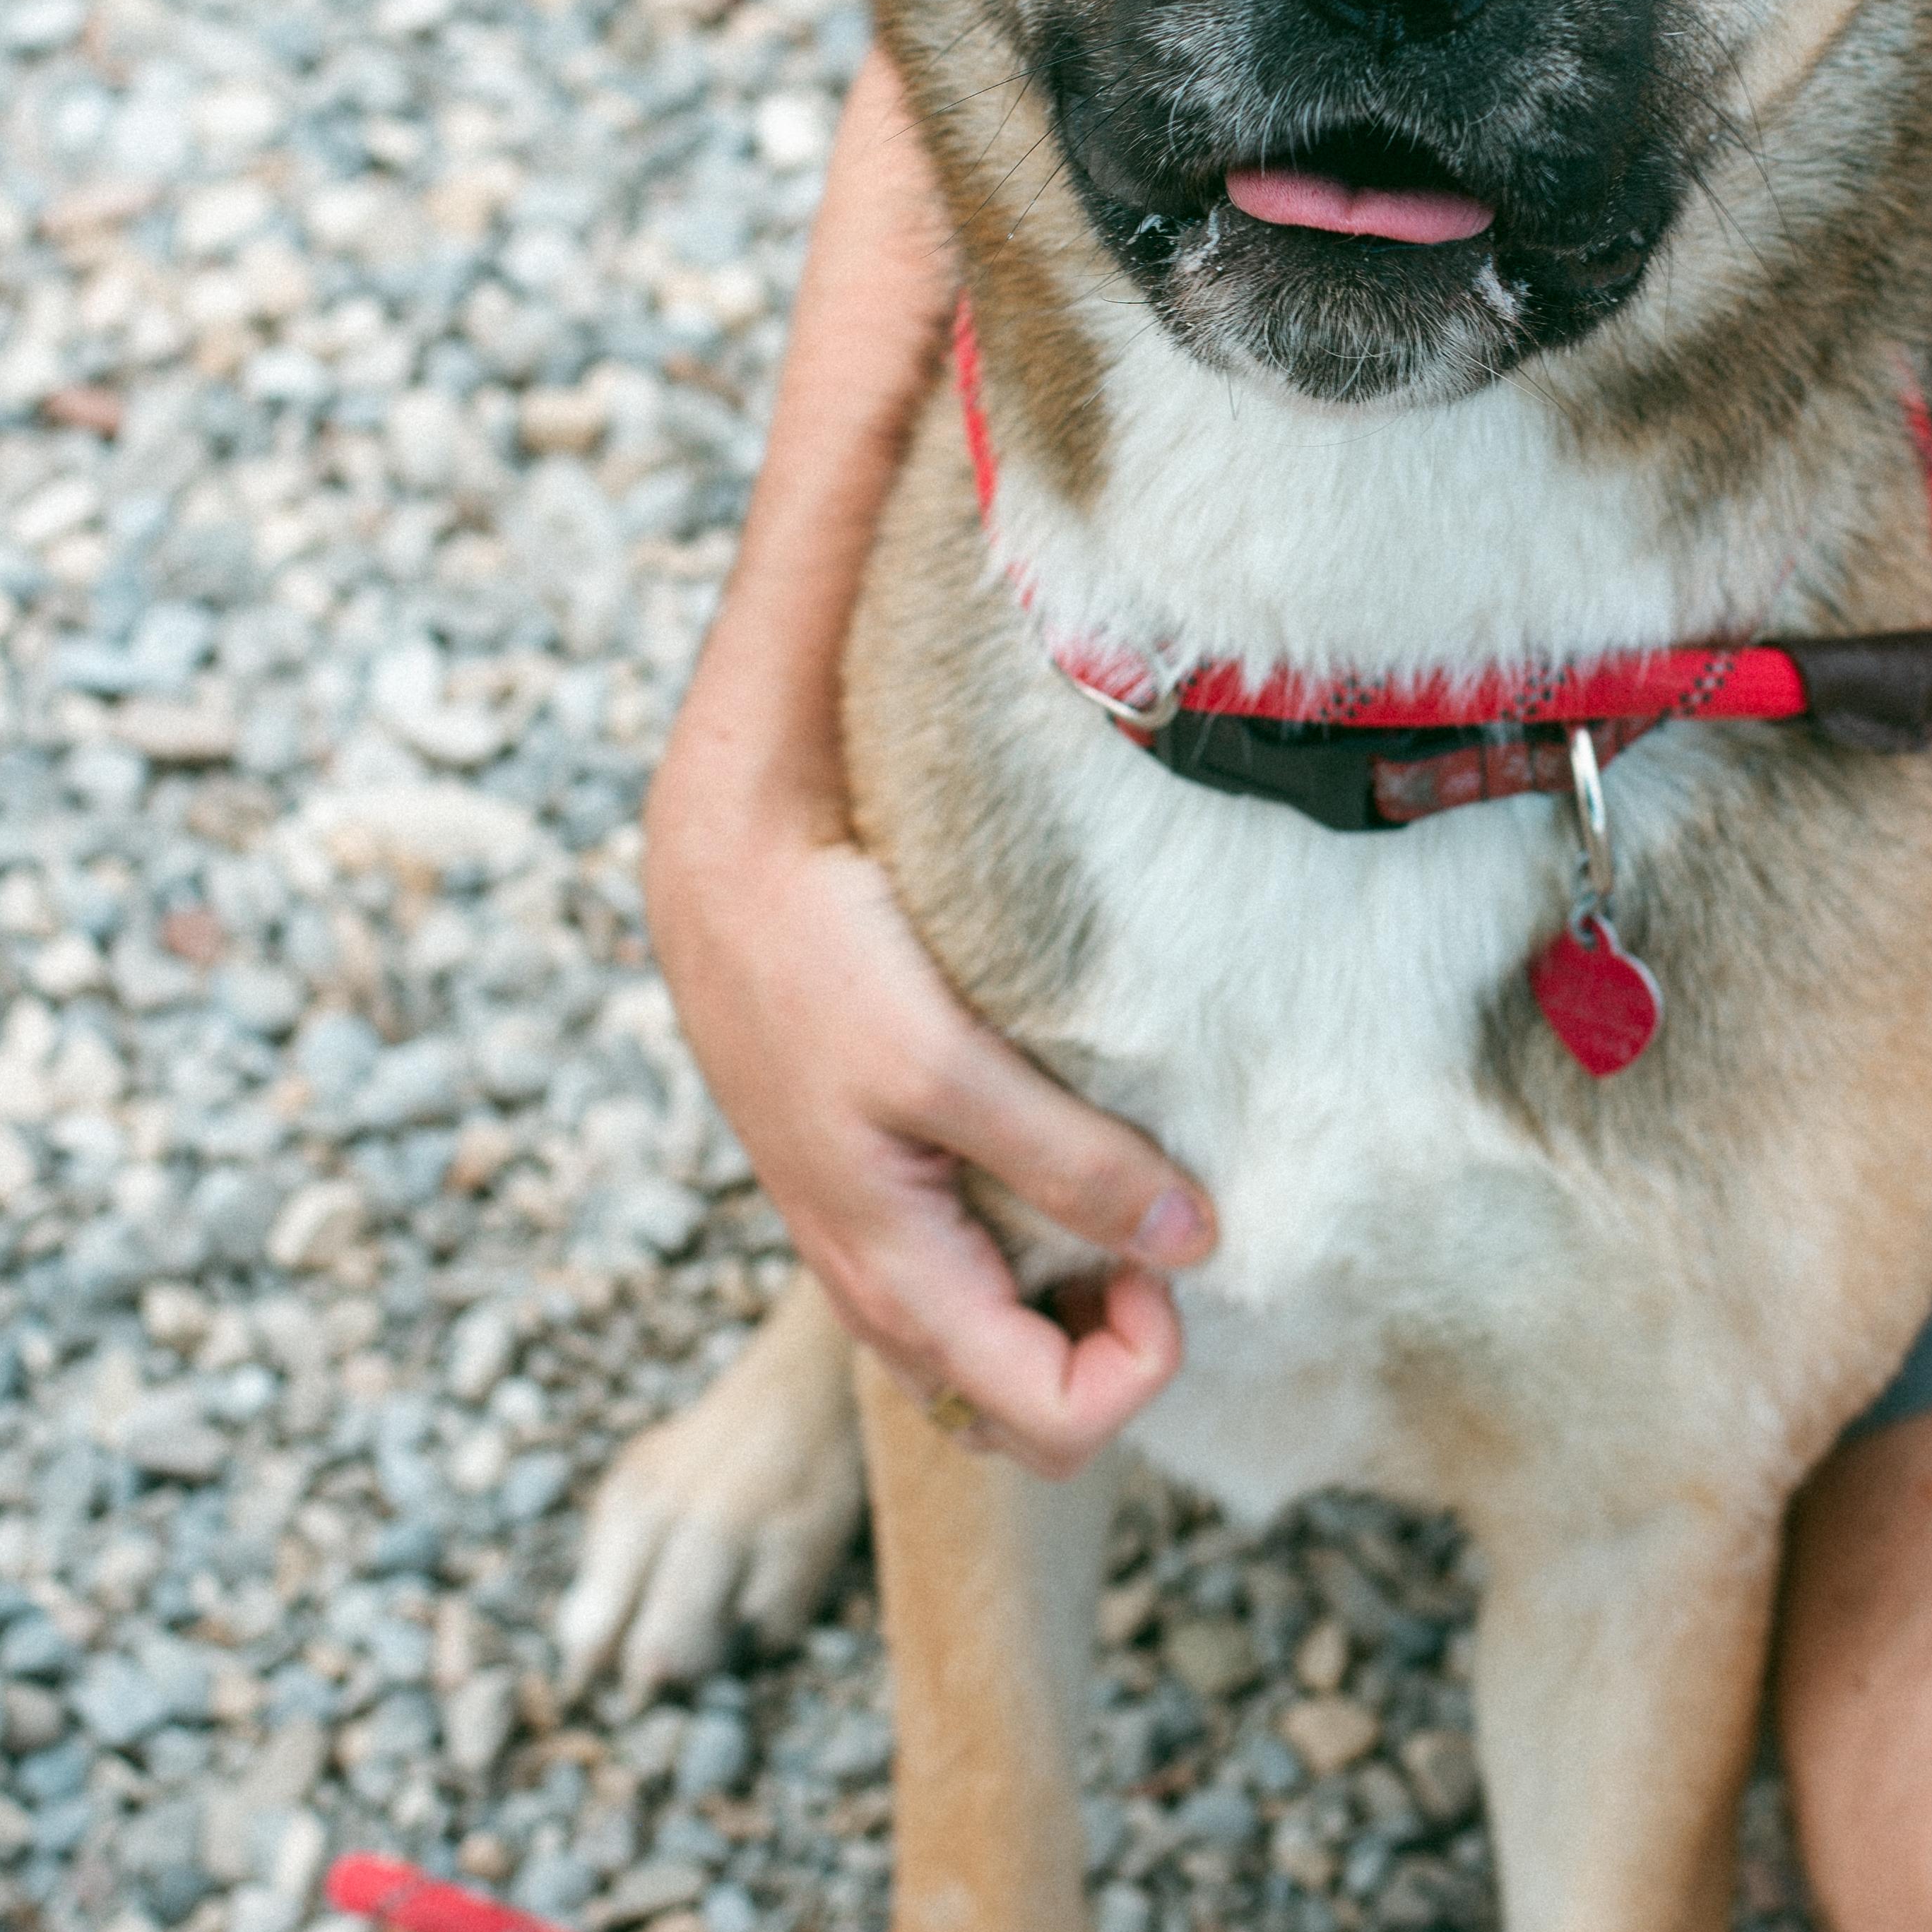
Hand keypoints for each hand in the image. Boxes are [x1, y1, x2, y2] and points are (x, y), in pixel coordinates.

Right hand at [638, 48, 1214, 1476]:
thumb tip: (1086, 550)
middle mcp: (803, 1105)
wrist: (726, 800)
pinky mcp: (819, 1187)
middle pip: (920, 1302)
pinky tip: (1077, 1329)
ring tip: (1140, 1354)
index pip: (957, 1113)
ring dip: (1024, 1381)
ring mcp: (802, 1165)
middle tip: (1178, 1344)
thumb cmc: (847, 736)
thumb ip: (1020, 666)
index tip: (1205, 1231)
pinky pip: (899, 1314)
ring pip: (910, 1337)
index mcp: (833, 994)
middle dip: (1058, 1371)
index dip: (1095, 1189)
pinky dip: (985, 1349)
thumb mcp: (916, 685)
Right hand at [646, 782, 1213, 1477]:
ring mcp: (875, 1258)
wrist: (724, 885)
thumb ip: (1072, 1161)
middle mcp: (885, 1299)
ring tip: (1108, 1193)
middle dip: (1116, 1355)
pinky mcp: (877, 1206)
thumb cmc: (819, 965)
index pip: (1061, 1426)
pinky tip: (1057, 1166)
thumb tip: (1193, 1241)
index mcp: (904, 1287)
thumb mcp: (951, 1062)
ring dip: (1078, 1313)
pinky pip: (973, 1295)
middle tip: (1143, 1228)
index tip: (1163, 1245)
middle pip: (1032, 1423)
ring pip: (1001, 1365)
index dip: (1144, 1359)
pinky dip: (1037, 1266)